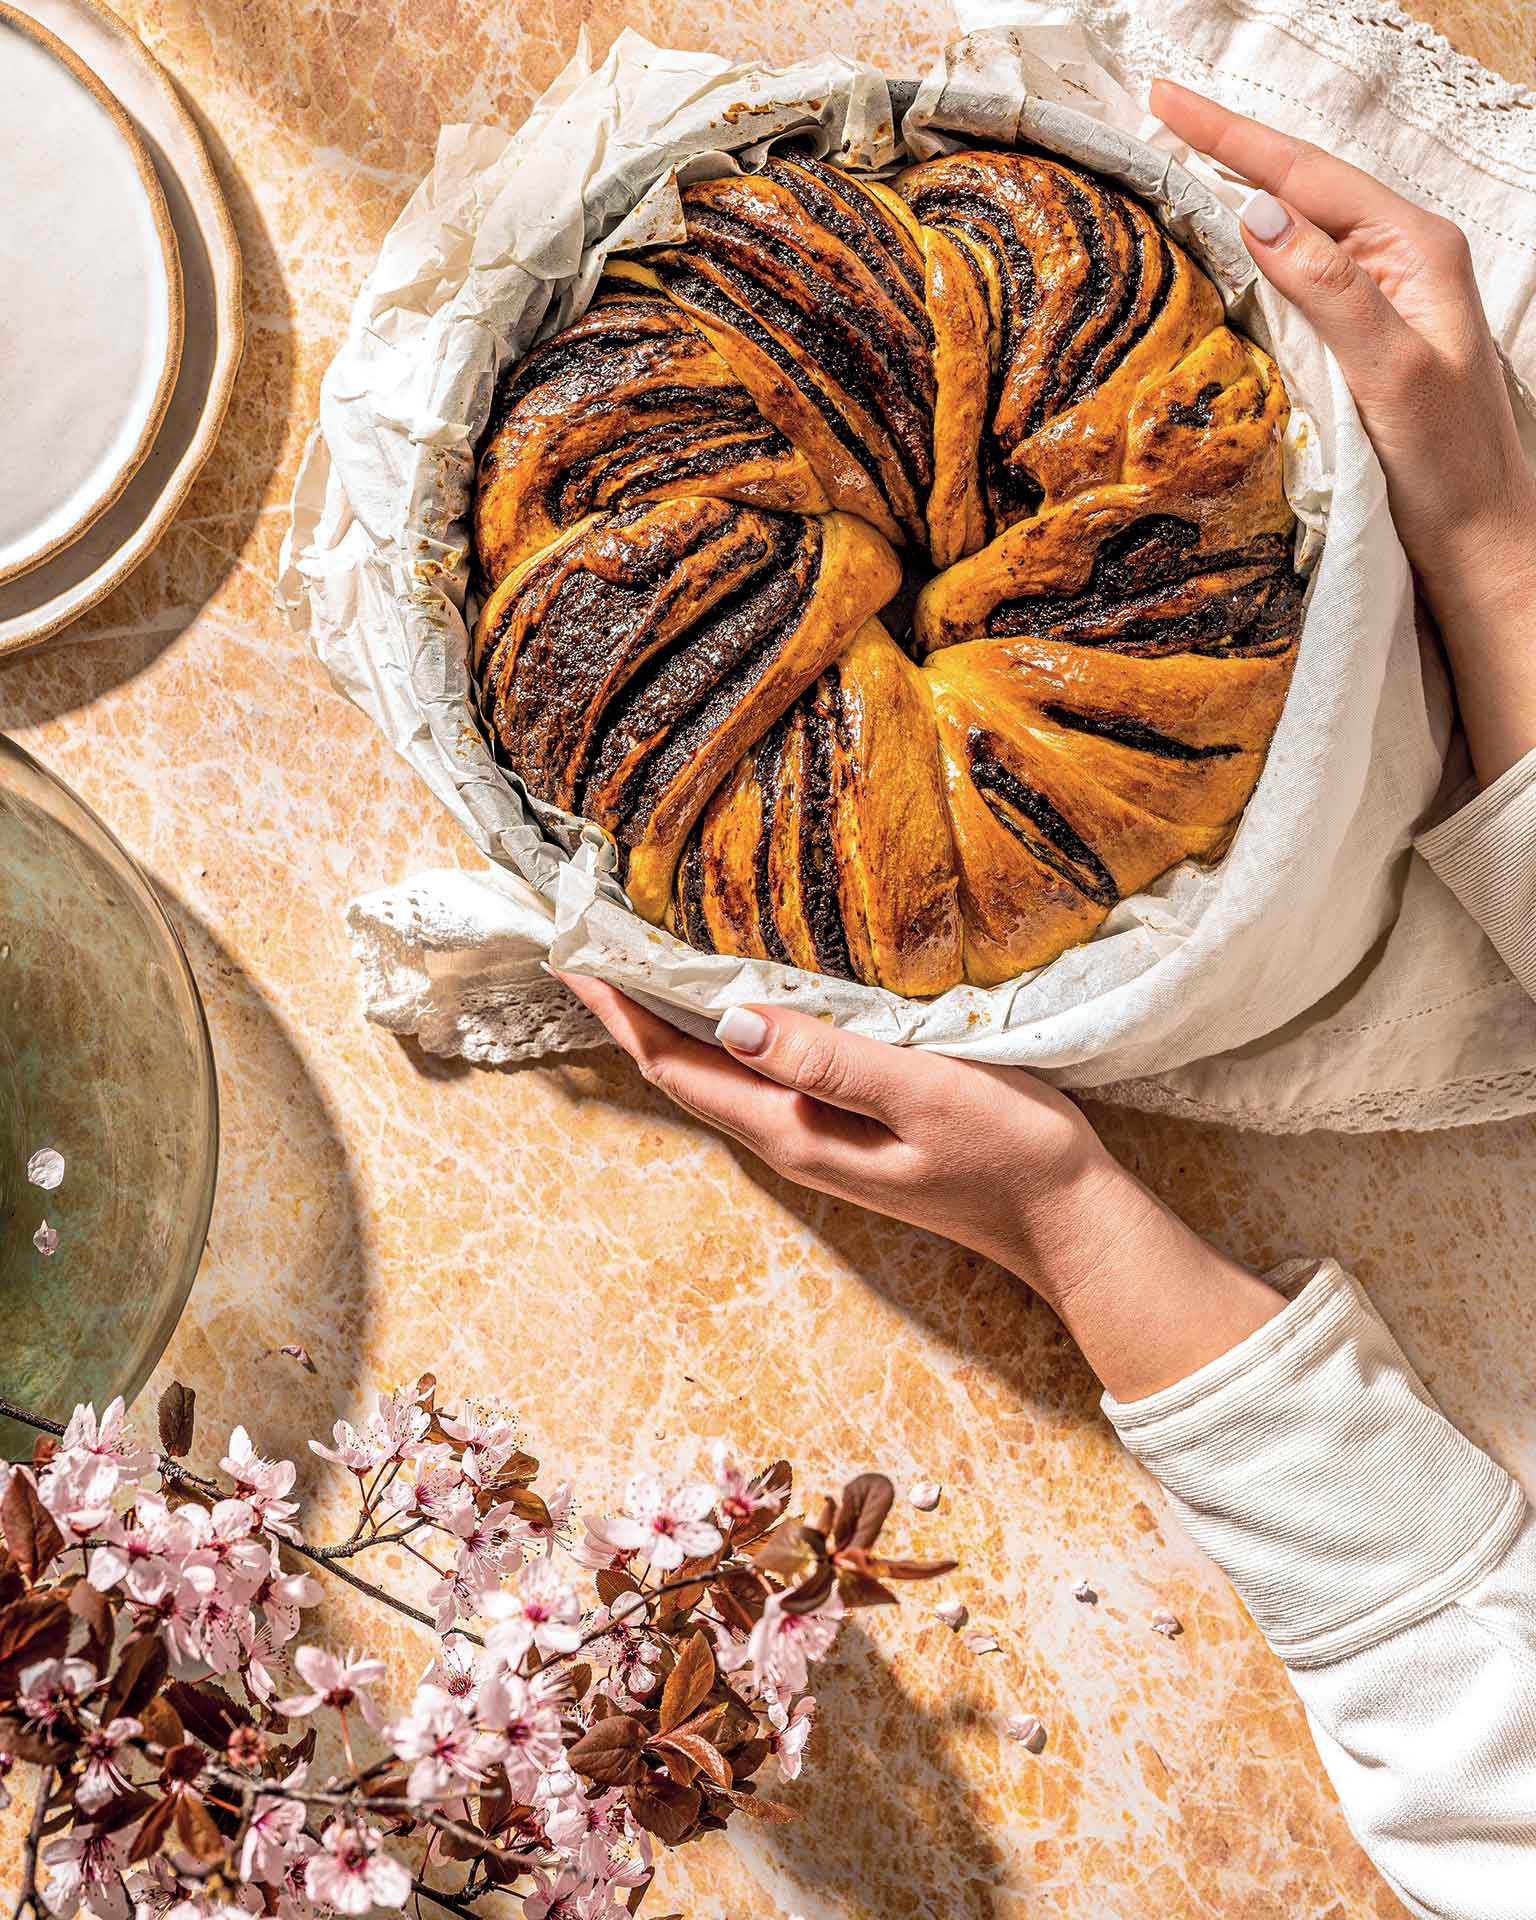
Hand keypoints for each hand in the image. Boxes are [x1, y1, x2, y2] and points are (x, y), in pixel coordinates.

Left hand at [561, 975, 1285, 1400]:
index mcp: (792, 1129)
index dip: (617, 1009)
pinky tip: (729, 995)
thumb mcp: (921, 1094)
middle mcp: (787, 1136)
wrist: (1066, 1218)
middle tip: (582, 937)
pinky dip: (723, 1027)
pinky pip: (757, 1070)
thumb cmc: (1007, 1151)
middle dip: (625, 1007)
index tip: (571, 949)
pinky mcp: (842, 1122)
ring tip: (631, 956)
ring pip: (714, 1070)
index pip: (675, 1064)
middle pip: (679, 1068)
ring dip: (667, 1017)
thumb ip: (828, 1060)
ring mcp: (813, 1133)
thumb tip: (729, 1017)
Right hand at [1153, 80, 1535, 784]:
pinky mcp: (1364, 341)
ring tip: (1178, 168)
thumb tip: (1257, 213)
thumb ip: (1329, 290)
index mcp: (1414, 250)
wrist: (1482, 541)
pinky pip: (1299, 279)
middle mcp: (1400, 263)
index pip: (1307, 174)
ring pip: (1299, 231)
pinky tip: (1223, 254)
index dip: (1231, 135)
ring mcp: (1383, 300)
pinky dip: (1253, 255)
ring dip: (1238, 196)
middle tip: (1159, 115)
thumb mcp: (1391, 373)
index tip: (1166, 99)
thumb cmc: (1449, 468)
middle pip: (1302, 188)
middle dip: (1230, 149)